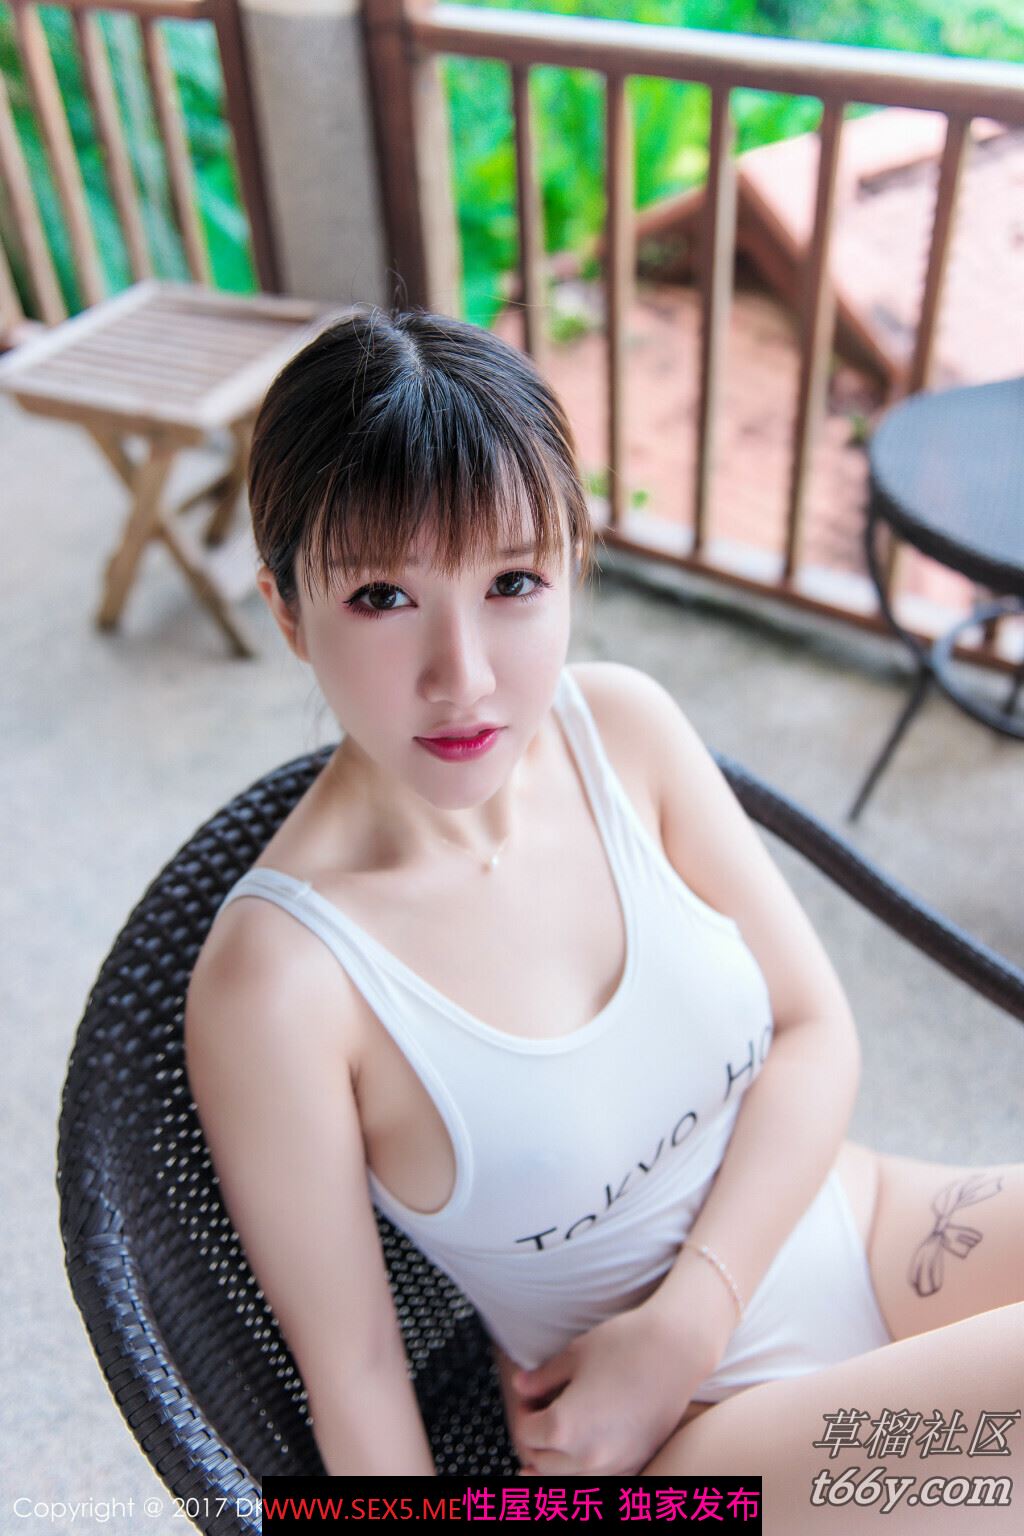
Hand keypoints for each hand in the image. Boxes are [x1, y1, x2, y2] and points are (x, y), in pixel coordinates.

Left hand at [508, 1305, 716, 1477]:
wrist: (676, 1350)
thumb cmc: (623, 1345)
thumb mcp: (573, 1355)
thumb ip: (541, 1377)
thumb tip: (520, 1386)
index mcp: (564, 1427)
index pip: (526, 1433)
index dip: (523, 1412)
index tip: (529, 1397)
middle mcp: (587, 1455)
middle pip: (543, 1462)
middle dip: (535, 1440)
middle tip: (538, 1414)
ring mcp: (614, 1464)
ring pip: (569, 1477)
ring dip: (556, 1460)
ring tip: (555, 1438)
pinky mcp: (636, 1462)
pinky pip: (600, 1476)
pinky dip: (585, 1467)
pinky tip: (585, 1450)